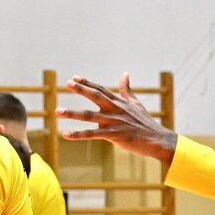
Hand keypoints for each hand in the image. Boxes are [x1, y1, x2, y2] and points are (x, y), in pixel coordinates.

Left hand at [57, 74, 176, 161]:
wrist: (157, 140)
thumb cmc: (145, 122)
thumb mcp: (136, 103)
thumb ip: (126, 90)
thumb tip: (125, 74)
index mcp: (119, 102)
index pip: (100, 89)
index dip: (87, 83)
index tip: (73, 77)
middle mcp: (115, 110)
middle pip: (95, 97)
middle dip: (81, 89)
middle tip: (67, 83)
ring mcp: (113, 122)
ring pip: (89, 116)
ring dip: (72, 113)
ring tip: (57, 111)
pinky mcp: (113, 135)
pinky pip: (92, 134)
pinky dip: (78, 134)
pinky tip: (65, 134)